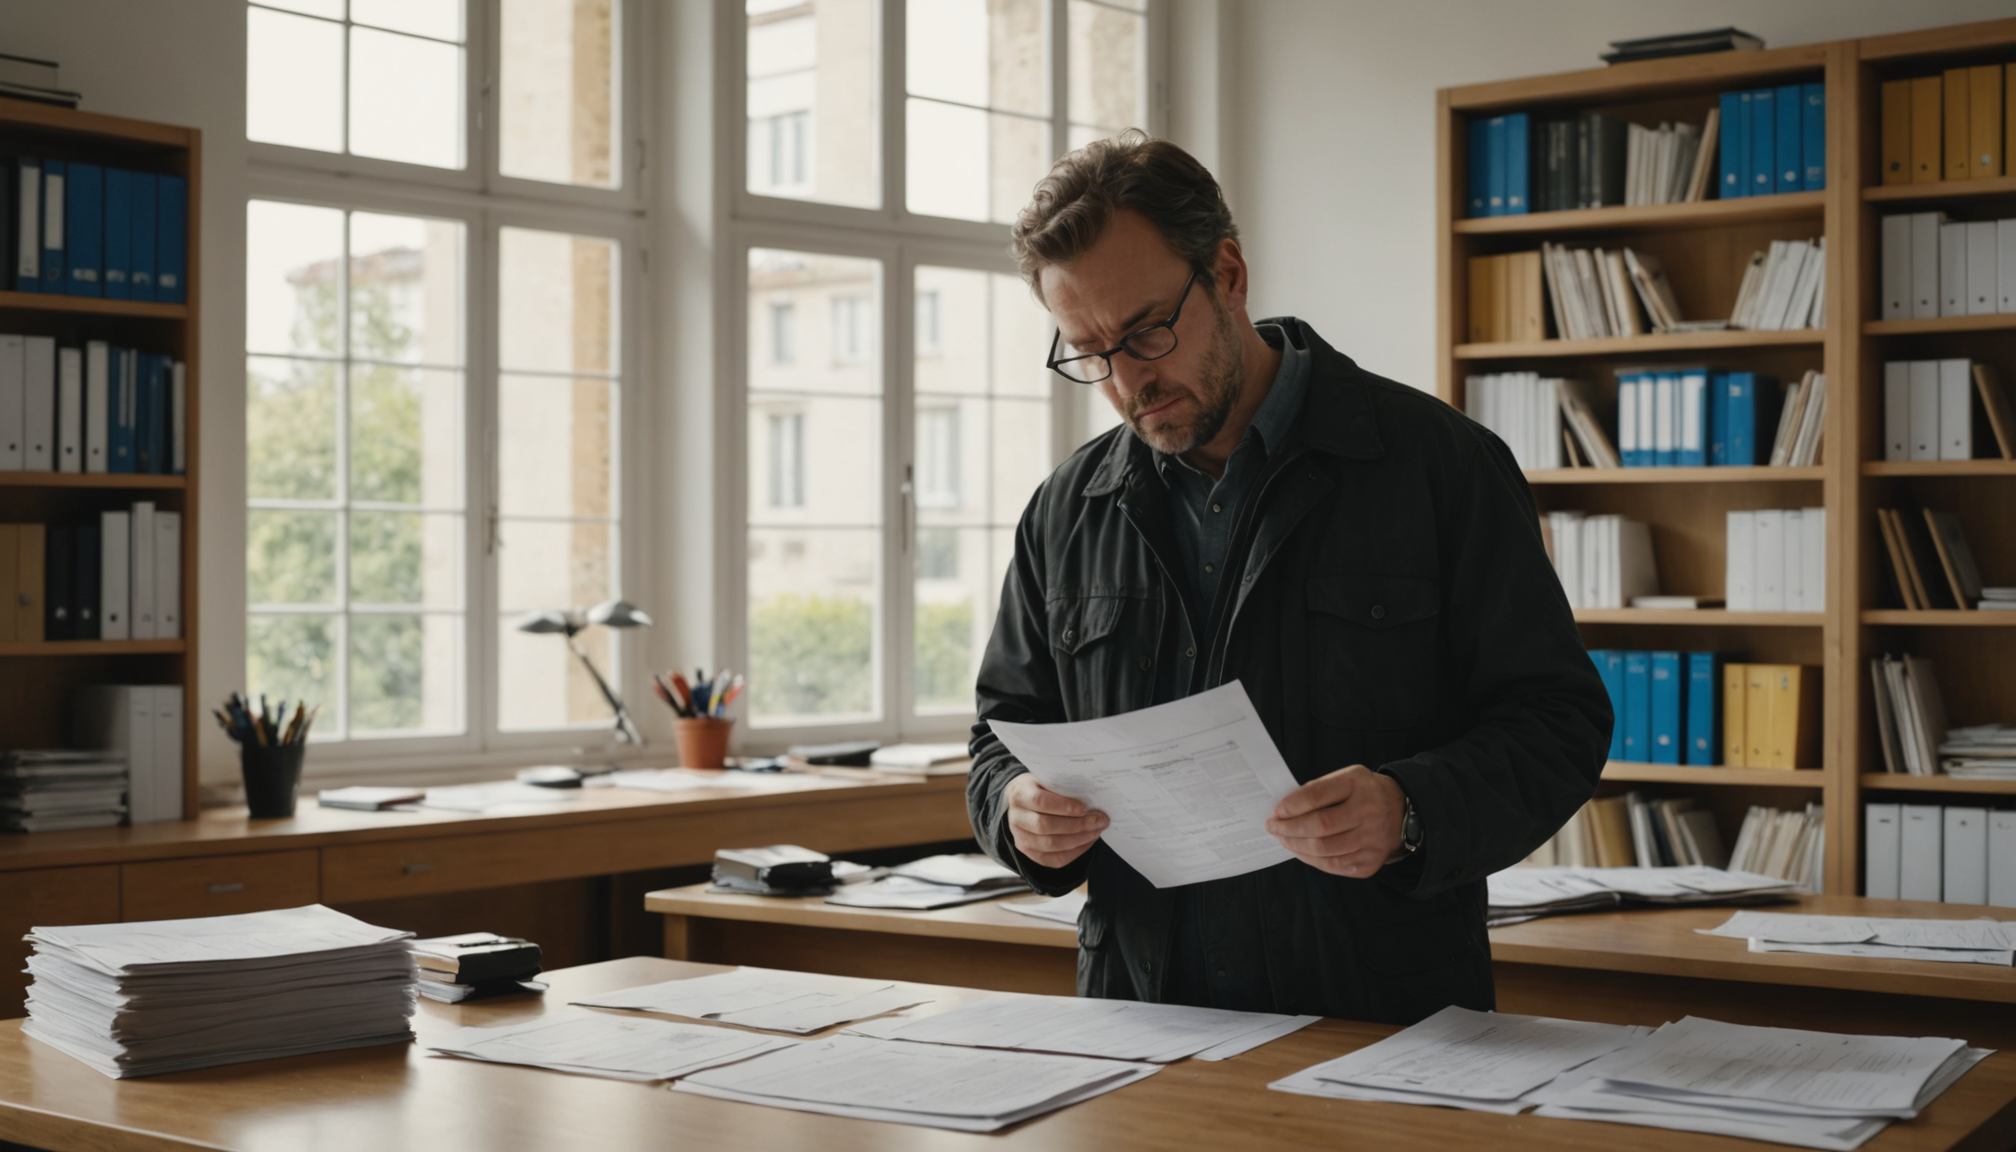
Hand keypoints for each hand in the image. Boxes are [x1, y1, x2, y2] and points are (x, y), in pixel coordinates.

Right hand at [1005, 774, 1108, 868]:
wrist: (1024, 802)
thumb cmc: (1042, 788)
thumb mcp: (1048, 779)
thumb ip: (1064, 787)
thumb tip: (1092, 798)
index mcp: (1020, 794)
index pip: (1039, 801)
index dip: (1063, 806)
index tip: (1084, 808)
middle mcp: (1016, 818)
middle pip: (1045, 826)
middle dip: (1077, 825)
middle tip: (1099, 820)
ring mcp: (1021, 839)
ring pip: (1050, 845)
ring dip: (1079, 839)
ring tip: (1096, 830)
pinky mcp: (1031, 854)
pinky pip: (1055, 859)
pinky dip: (1076, 851)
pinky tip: (1088, 840)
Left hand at [1265, 765, 1404, 877]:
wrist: (1402, 811)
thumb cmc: (1363, 792)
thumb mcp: (1346, 778)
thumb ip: (1319, 790)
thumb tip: (1285, 810)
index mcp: (1358, 784)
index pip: (1316, 795)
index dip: (1291, 806)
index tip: (1276, 811)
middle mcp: (1369, 812)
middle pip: (1319, 827)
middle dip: (1288, 829)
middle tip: (1272, 827)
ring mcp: (1372, 840)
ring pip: (1324, 850)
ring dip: (1296, 846)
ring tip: (1283, 839)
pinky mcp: (1371, 861)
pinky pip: (1333, 866)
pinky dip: (1311, 860)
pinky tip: (1300, 851)